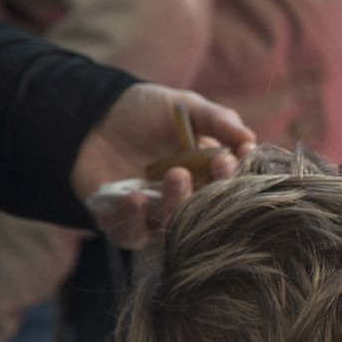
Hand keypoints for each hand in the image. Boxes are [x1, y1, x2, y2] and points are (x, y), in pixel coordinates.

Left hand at [71, 84, 255, 248]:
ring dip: (177, 204)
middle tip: (215, 165)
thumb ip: (216, 119)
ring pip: (173, 227)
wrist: (93, 114)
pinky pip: (132, 235)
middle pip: (207, 212)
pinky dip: (134, 220)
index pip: (230, 185)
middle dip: (215, 191)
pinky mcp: (122, 222)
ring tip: (175, 175)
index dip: (237, 175)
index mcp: (205, 177)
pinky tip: (135, 196)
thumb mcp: (184, 106)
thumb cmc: (144, 111)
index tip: (238, 156)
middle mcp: (184, 200)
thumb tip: (249, 138)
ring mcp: (154, 213)